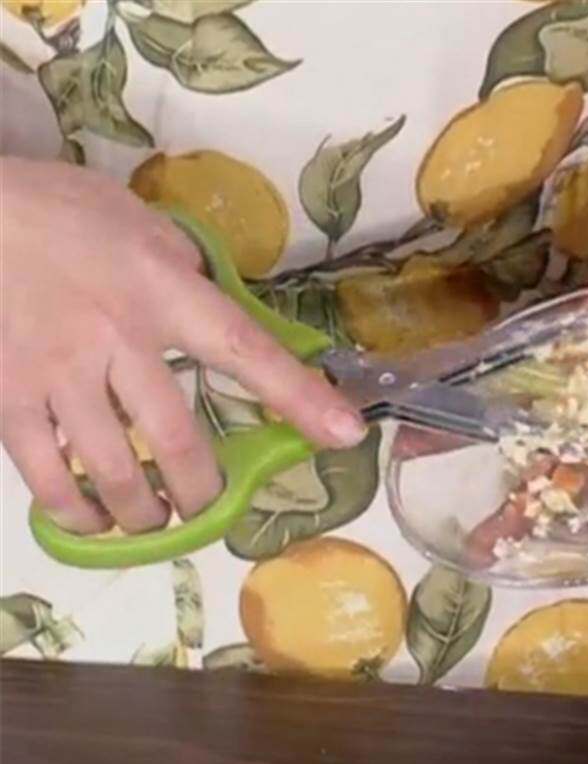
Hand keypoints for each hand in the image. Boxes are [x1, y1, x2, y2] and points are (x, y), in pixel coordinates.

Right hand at [1, 158, 365, 533]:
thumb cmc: (66, 212)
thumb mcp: (148, 228)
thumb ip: (191, 280)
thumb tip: (224, 324)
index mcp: (164, 292)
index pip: (246, 352)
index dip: (300, 397)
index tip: (345, 434)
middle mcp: (118, 338)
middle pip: (176, 439)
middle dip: (202, 489)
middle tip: (208, 504)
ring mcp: (59, 373)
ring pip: (111, 469)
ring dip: (144, 511)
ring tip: (156, 520)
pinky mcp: (6, 395)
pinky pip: (43, 472)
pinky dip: (73, 507)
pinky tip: (91, 518)